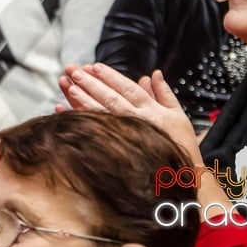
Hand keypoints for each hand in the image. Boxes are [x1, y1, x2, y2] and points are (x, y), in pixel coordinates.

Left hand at [59, 63, 201, 160]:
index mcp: (151, 112)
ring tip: (68, 85)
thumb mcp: (178, 116)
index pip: (128, 89)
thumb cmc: (180, 145)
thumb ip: (164, 93)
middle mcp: (137, 121)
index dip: (111, 77)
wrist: (184, 179)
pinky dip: (78, 120)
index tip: (94, 66)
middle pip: (111, 99)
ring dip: (83, 99)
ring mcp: (126, 136)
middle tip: (74, 71)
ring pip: (101, 114)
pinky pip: (94, 132)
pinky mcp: (117, 150)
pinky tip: (63, 110)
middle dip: (92, 83)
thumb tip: (154, 74)